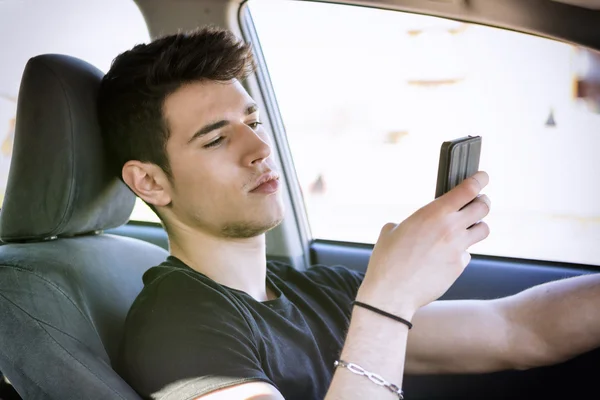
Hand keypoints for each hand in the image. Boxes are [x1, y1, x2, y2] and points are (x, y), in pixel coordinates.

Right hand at [357, 171, 490, 318]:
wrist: (392, 294)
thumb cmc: (387, 261)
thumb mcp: (391, 232)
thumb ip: (408, 222)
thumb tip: (412, 226)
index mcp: (433, 213)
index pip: (468, 189)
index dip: (479, 180)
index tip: (482, 177)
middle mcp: (450, 229)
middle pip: (483, 207)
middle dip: (482, 201)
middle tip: (478, 201)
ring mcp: (458, 249)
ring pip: (483, 230)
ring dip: (477, 226)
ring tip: (467, 227)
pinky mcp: (459, 267)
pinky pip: (467, 254)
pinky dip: (460, 252)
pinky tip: (446, 256)